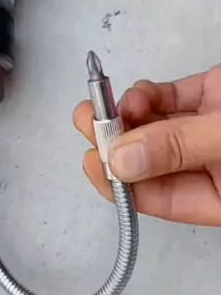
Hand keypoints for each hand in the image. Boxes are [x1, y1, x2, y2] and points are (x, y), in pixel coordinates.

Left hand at [74, 66, 220, 224]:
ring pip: (155, 129)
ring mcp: (211, 130)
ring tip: (111, 103)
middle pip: (152, 162)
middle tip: (87, 121)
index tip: (93, 158)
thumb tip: (123, 160)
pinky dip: (147, 96)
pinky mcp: (214, 96)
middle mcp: (213, 166)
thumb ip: (178, 148)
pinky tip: (138, 94)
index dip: (120, 182)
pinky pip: (171, 100)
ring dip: (126, 116)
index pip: (159, 199)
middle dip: (114, 142)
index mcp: (220, 197)